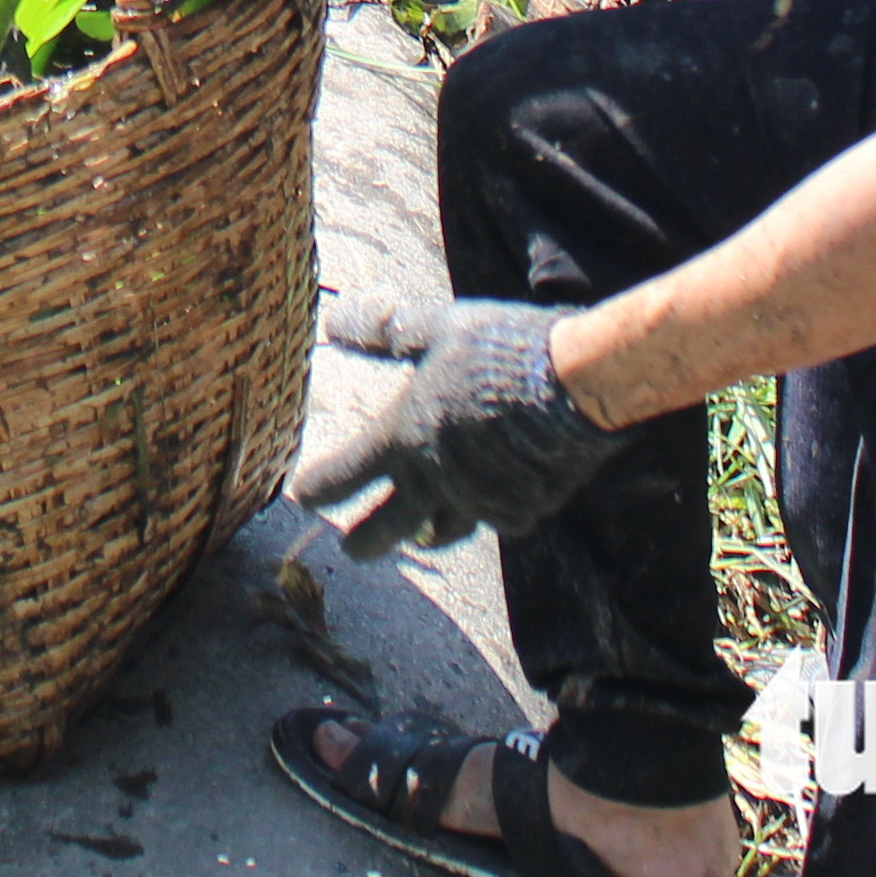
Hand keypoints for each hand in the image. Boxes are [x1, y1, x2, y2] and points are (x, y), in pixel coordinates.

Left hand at [292, 296, 629, 555]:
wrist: (574, 386)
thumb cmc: (499, 352)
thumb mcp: (435, 330)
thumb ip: (384, 333)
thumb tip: (333, 324)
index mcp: (405, 437)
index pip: (348, 473)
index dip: (321, 487)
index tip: (301, 498)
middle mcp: (436, 478)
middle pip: (391, 525)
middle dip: (368, 541)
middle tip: (352, 552)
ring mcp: (482, 499)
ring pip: (448, 529)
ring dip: (431, 532)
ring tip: (423, 535)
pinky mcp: (525, 506)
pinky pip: (500, 519)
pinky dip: (492, 514)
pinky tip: (495, 504)